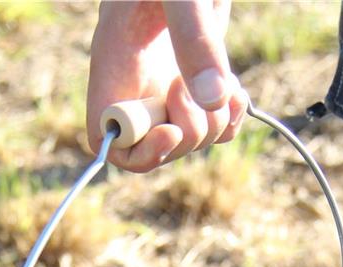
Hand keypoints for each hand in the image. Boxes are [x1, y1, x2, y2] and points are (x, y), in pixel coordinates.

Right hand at [86, 0, 248, 171]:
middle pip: (155, 145)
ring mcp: (169, 78)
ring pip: (191, 137)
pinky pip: (215, 122)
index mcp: (115, 62)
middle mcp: (140, 79)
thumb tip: (212, 100)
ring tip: (220, 81)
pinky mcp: (201, 74)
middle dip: (185, 132)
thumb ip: (193, 37)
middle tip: (192, 87)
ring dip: (213, 123)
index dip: (137, 152)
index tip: (169, 132)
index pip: (108, 137)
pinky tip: (234, 89)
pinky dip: (230, 117)